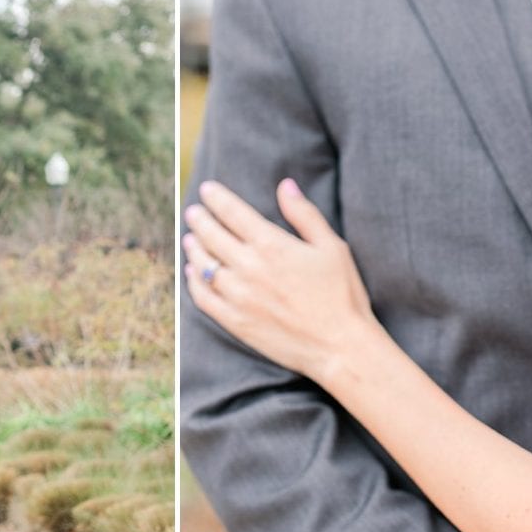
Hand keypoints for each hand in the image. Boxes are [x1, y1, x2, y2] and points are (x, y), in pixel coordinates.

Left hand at [183, 178, 376, 380]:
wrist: (340, 346)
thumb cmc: (342, 294)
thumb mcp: (332, 246)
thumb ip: (304, 214)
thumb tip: (285, 185)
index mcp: (272, 245)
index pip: (233, 213)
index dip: (216, 198)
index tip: (207, 189)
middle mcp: (249, 268)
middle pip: (212, 236)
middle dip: (200, 220)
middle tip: (193, 212)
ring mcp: (239, 297)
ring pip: (204, 265)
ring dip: (194, 249)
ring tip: (190, 239)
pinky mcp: (235, 322)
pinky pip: (203, 298)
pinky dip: (194, 283)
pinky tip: (193, 274)